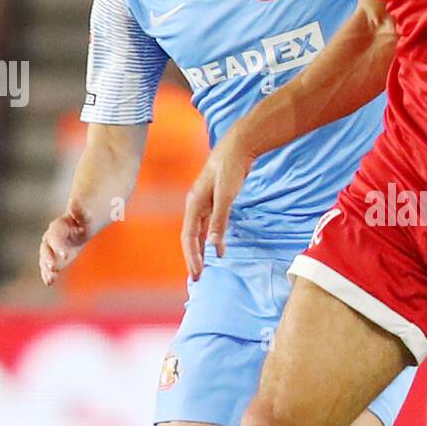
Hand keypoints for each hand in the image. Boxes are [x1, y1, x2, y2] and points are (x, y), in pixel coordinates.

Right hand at [39, 203, 90, 285]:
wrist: (78, 225)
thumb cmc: (81, 220)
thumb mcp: (83, 215)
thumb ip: (81, 211)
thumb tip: (77, 203)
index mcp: (57, 227)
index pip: (55, 237)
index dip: (58, 246)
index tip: (64, 255)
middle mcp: (50, 238)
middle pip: (46, 249)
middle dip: (48, 258)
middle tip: (53, 267)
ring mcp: (50, 249)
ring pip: (45, 259)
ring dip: (46, 269)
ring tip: (51, 279)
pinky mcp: (53, 259)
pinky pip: (48, 267)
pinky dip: (47, 274)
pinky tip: (49, 283)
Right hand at [181, 133, 253, 278]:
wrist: (238, 147)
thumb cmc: (230, 168)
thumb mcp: (226, 195)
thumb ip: (220, 220)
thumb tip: (213, 245)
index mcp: (193, 203)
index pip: (188, 237)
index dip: (192, 256)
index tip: (197, 273)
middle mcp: (195, 205)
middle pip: (190, 237)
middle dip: (193, 258)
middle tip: (197, 278)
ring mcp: (204, 203)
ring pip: (199, 232)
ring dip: (200, 250)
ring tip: (202, 268)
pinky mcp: (214, 202)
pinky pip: (209, 225)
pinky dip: (211, 238)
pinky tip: (215, 248)